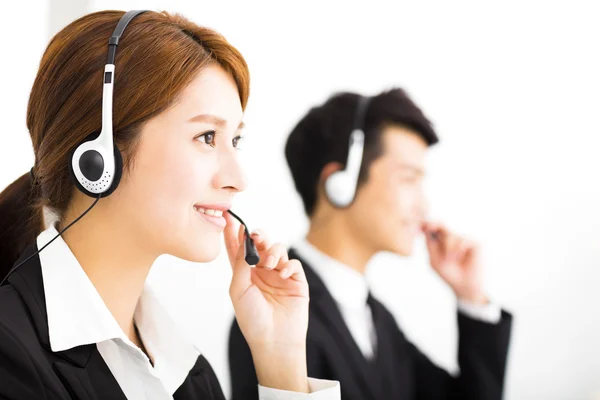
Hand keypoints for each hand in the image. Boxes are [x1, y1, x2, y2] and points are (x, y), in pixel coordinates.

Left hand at [224, 212, 308, 392]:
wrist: (273, 340)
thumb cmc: (252, 319)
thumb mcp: (238, 289)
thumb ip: (240, 264)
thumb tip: (243, 240)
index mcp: (245, 273)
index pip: (239, 248)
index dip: (234, 232)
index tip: (228, 217)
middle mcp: (262, 271)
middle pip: (261, 244)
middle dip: (258, 235)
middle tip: (255, 235)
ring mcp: (280, 275)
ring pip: (278, 249)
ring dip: (273, 251)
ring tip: (269, 264)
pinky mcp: (296, 281)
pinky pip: (293, 264)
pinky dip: (287, 265)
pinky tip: (281, 275)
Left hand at [422, 222, 487, 303]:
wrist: (464, 286)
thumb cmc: (449, 273)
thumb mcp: (434, 259)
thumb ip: (430, 244)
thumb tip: (424, 228)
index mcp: (443, 241)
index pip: (435, 227)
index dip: (428, 224)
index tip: (422, 224)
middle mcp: (454, 238)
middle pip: (442, 226)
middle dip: (435, 228)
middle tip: (429, 228)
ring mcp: (465, 239)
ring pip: (451, 235)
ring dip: (447, 248)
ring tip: (450, 260)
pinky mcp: (475, 243)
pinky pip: (462, 240)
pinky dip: (457, 249)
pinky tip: (460, 258)